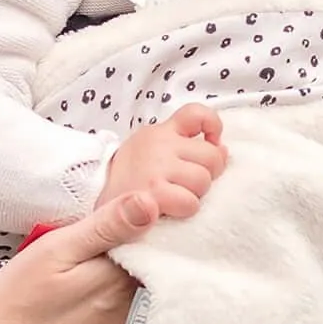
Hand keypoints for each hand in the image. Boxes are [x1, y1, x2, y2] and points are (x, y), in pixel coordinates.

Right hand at [0, 190, 152, 323]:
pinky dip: (125, 284)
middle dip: (145, 234)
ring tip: (107, 244)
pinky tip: (98, 278)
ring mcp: (125, 323)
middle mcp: (133, 302)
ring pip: (145, 279)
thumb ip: (105, 226)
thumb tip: (152, 201)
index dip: (149, 210)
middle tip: (112, 218)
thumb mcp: (54, 251)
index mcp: (123, 275)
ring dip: (136, 259)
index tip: (129, 199)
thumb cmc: (17, 303)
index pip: (157, 234)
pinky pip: (132, 300)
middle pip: (155, 257)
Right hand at [98, 104, 227, 221]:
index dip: (212, 126)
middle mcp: (159, 145)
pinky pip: (190, 202)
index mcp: (160, 132)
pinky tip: (170, 210)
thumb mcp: (153, 151)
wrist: (98, 205)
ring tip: (176, 197)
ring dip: (195, 194)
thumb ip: (187, 145)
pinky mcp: (154, 194)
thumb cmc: (132, 180)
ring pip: (203, 180)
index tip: (211, 142)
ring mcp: (156, 168)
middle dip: (207, 173)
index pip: (196, 113)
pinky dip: (185, 210)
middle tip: (186, 184)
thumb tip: (223, 149)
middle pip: (212, 155)